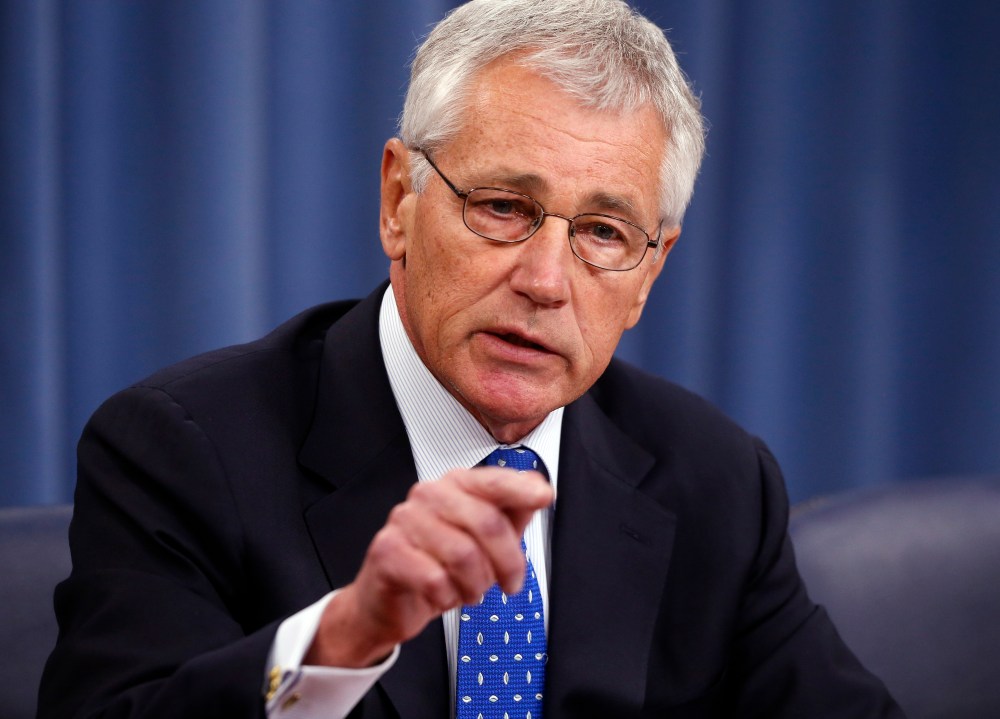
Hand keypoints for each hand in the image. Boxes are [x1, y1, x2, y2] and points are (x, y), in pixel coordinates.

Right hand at [304, 465, 552, 667]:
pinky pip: (435, 579)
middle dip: (507, 562)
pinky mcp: (387, 550)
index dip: (521, 490)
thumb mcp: (484, 540)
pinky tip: (443, 596)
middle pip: (486, 522)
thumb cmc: (439, 566)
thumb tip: (538, 486)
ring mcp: (404, 520)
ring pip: (463, 555)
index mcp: (455, 485)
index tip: (545, 497)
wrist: (390, 603)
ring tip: (469, 591)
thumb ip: (511, 512)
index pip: (493, 481)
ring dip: (475, 585)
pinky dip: (448, 597)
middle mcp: (428, 495)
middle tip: (510, 584)